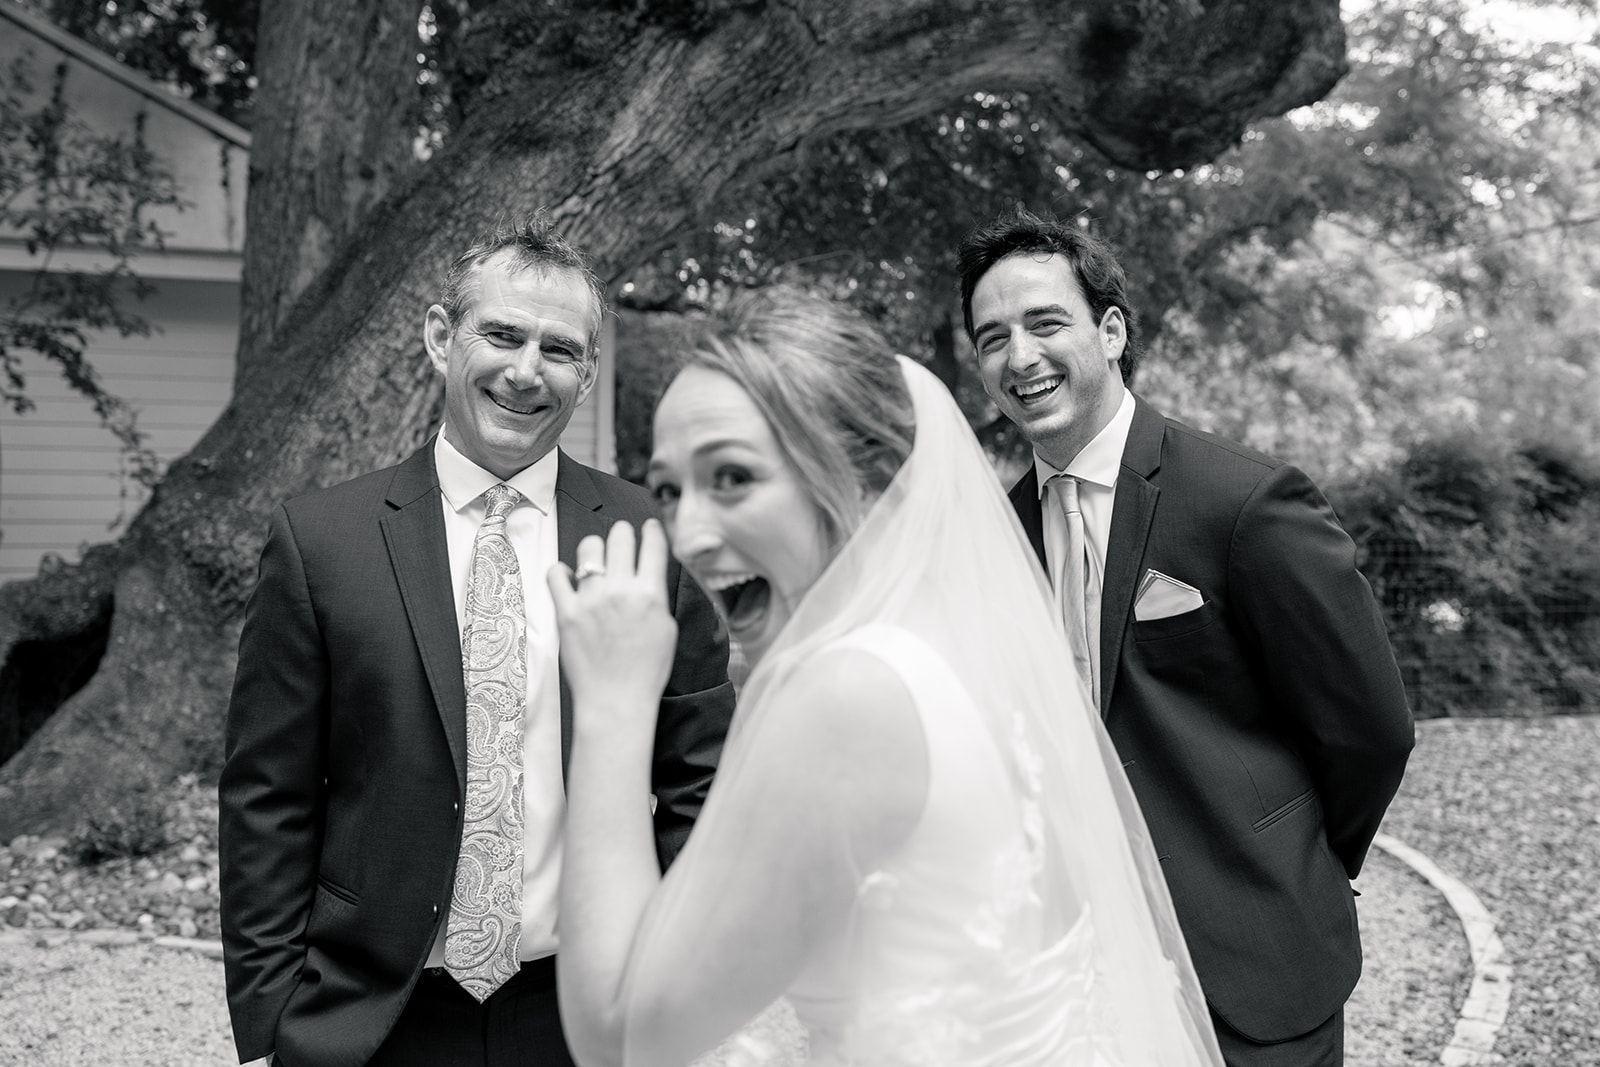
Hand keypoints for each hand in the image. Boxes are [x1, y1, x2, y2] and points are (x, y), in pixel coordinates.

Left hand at [548, 519, 678, 725]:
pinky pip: (556, 574)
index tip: (649, 528)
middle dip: (624, 534)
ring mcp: (591, 600)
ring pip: (589, 548)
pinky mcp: (566, 612)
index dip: (652, 530)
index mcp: (651, 594)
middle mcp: (621, 591)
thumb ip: (657, 596)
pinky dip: (561, 571)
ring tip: (595, 560)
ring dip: (595, 549)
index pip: (653, 544)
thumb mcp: (667, 629)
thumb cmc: (646, 671)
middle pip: (621, 537)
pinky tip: (567, 577)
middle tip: (622, 541)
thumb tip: (649, 574)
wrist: (616, 701)